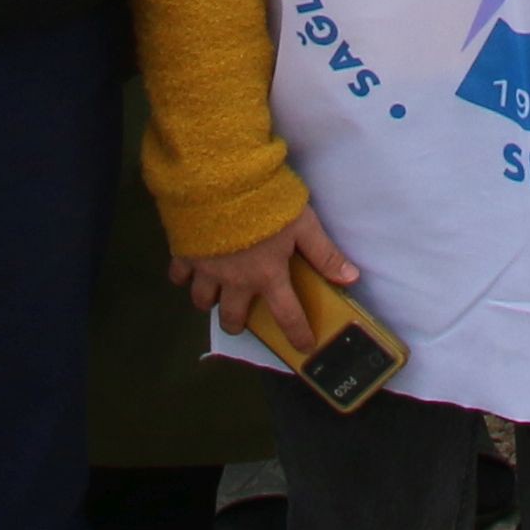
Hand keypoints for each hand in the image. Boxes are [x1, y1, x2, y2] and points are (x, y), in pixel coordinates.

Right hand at [176, 207, 357, 352]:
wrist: (221, 181)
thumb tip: (351, 278)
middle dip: (237, 324)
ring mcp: (206, 269)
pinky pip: (178, 275)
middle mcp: (235, 281)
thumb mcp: (303, 224)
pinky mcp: (184, 253)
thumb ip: (324, 253)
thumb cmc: (267, 203)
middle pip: (232, 317)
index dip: (297, 334)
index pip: (287, 315)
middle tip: (242, 320)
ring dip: (209, 302)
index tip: (303, 347)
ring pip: (202, 300)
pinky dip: (182, 275)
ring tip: (214, 295)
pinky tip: (188, 269)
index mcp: (267, 275)